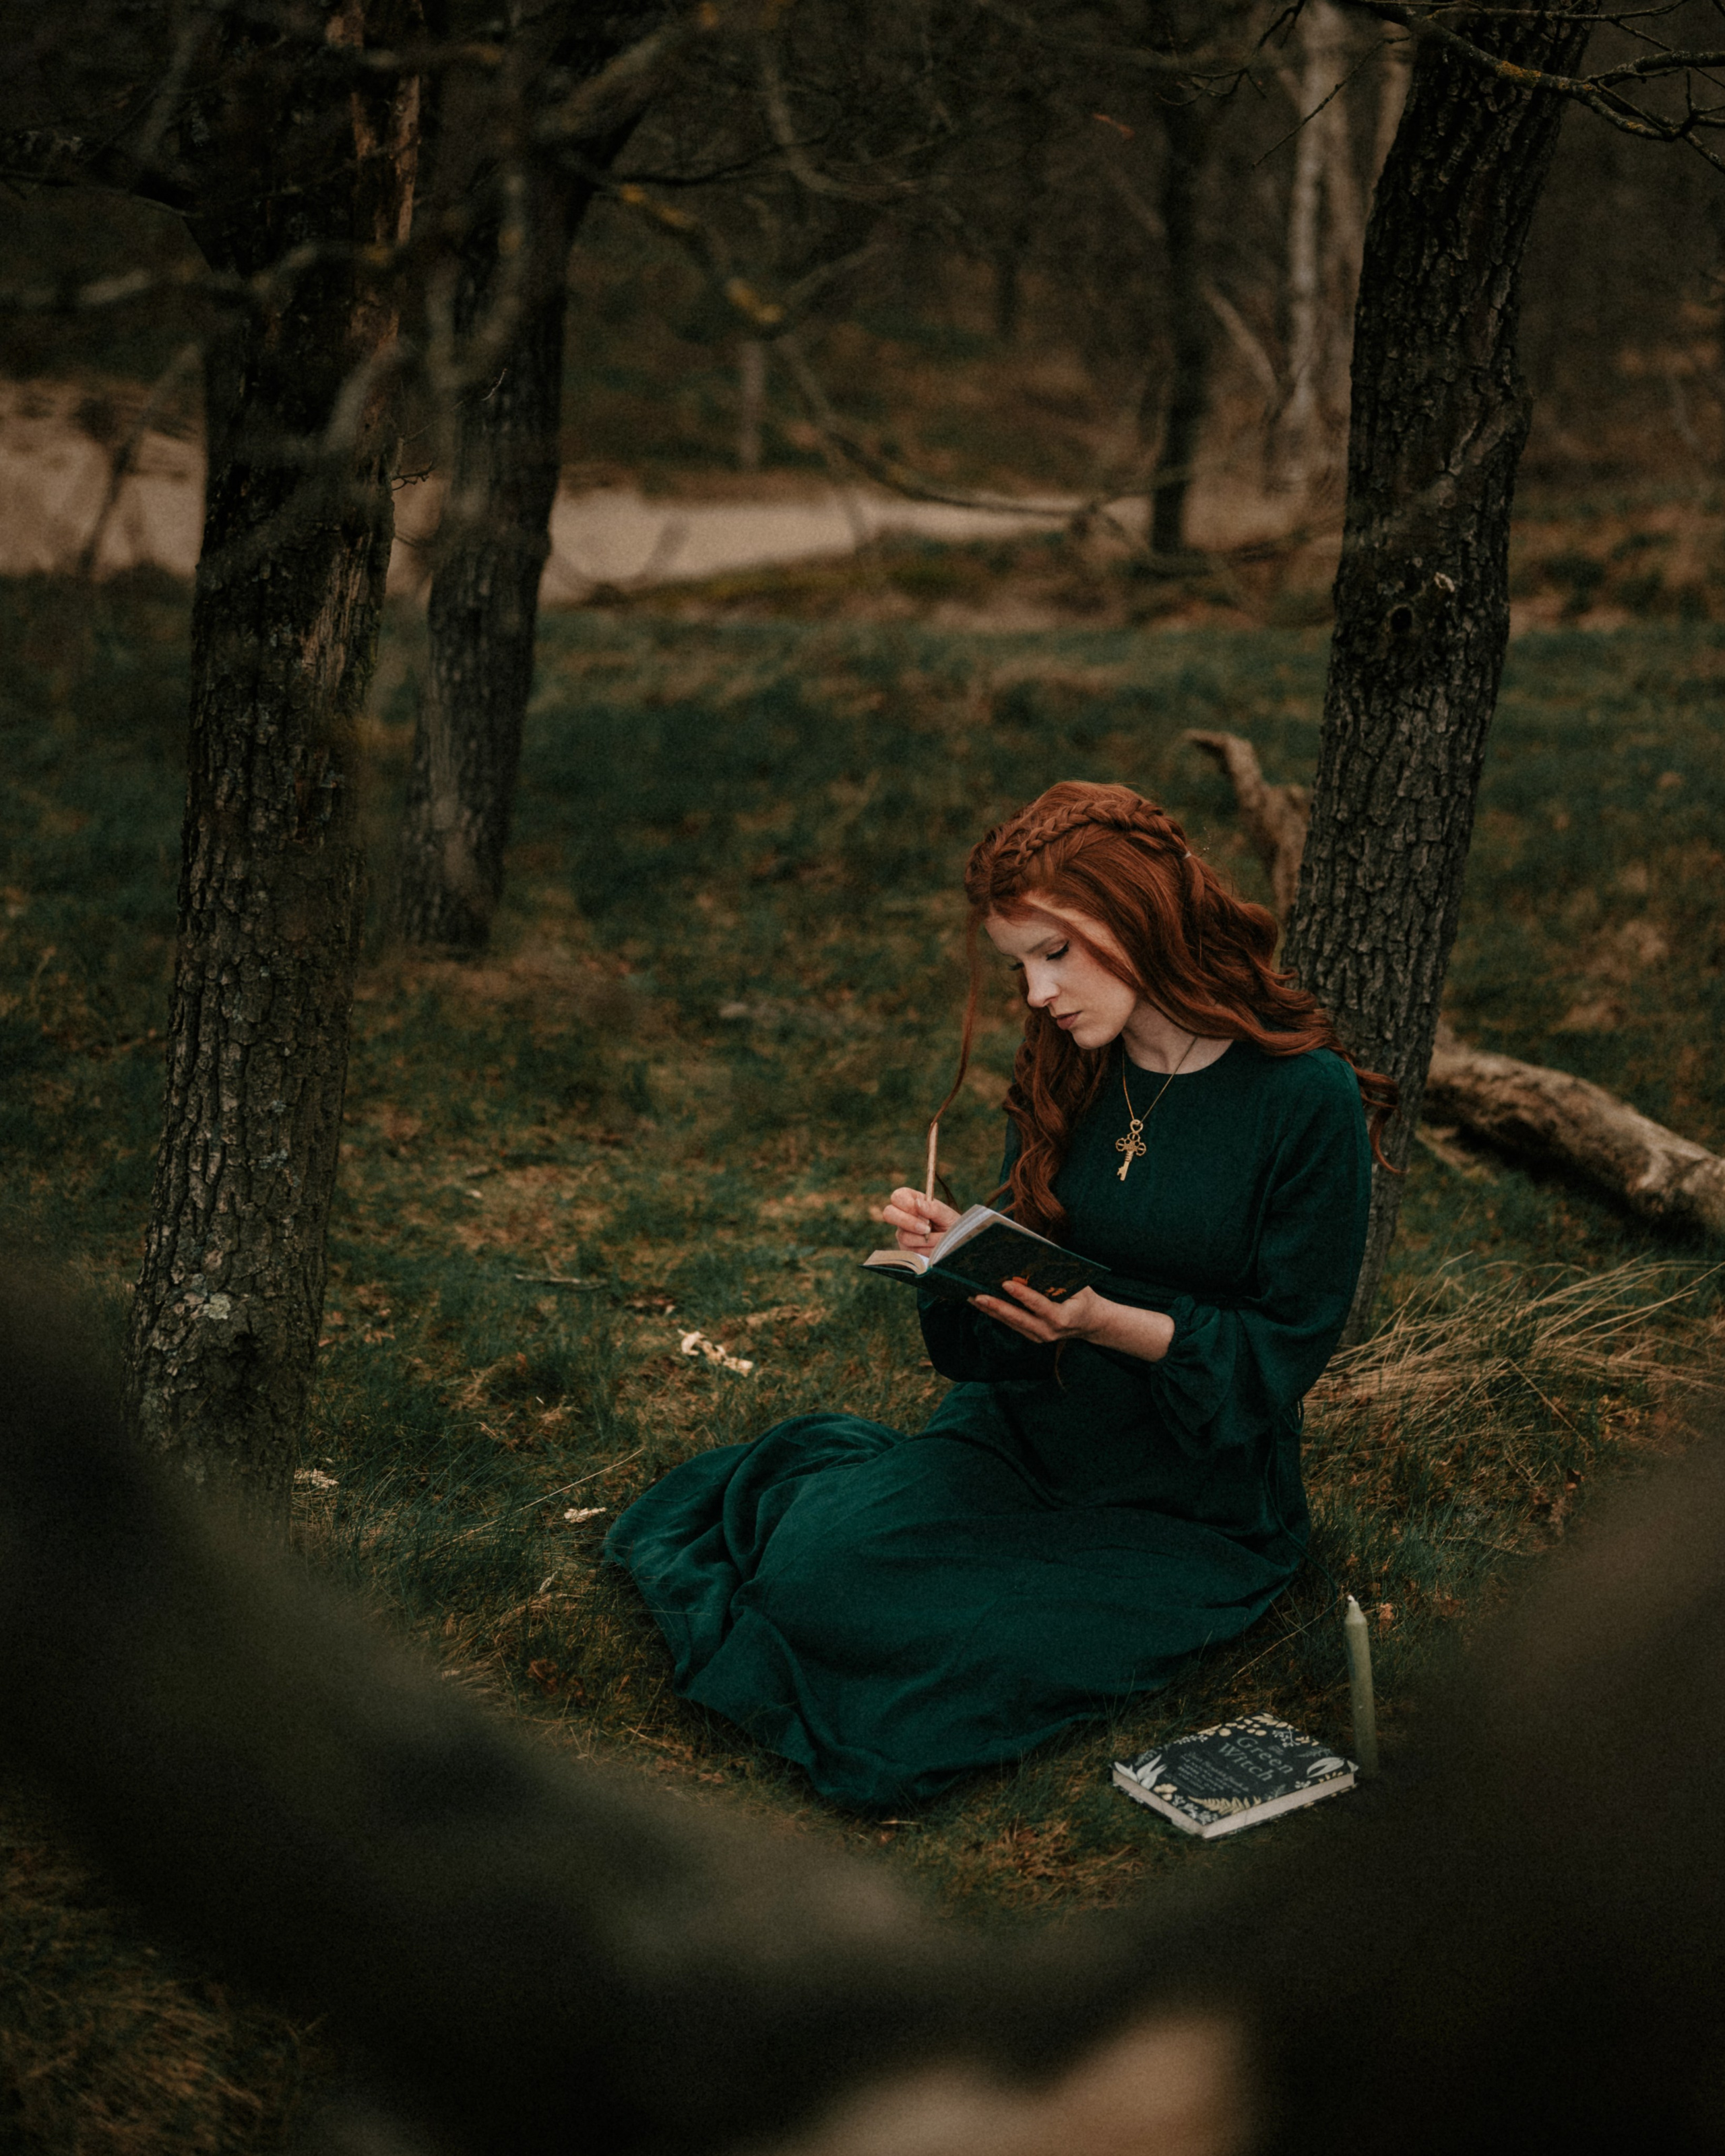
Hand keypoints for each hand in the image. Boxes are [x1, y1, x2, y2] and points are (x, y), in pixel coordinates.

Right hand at [880, 1186, 959, 1254]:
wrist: (956, 1244)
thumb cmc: (951, 1225)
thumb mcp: (947, 1215)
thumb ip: (934, 1208)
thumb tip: (918, 1203)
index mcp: (912, 1200)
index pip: (897, 1197)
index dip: (906, 1204)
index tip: (921, 1211)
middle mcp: (903, 1215)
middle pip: (888, 1213)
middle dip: (909, 1222)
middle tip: (927, 1228)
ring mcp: (902, 1232)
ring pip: (903, 1236)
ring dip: (924, 1239)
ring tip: (939, 1239)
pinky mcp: (905, 1248)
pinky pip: (910, 1250)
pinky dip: (926, 1249)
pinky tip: (934, 1246)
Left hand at [968, 1279, 1108, 1344]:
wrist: (1091, 1324)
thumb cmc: (1084, 1298)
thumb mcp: (1078, 1285)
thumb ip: (1057, 1274)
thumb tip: (1035, 1253)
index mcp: (1062, 1317)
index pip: (1039, 1305)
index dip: (1022, 1295)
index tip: (1006, 1283)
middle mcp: (1048, 1331)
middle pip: (1017, 1318)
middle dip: (996, 1306)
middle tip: (977, 1294)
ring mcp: (1038, 1337)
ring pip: (1009, 1322)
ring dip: (990, 1309)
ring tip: (971, 1296)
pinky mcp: (1030, 1336)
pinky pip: (1010, 1324)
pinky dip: (995, 1313)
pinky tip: (981, 1302)